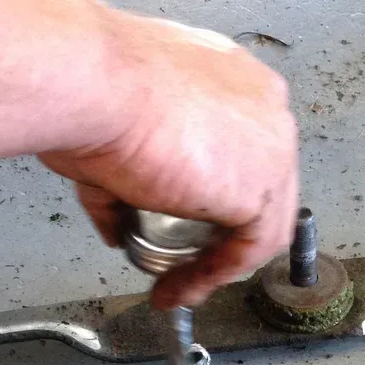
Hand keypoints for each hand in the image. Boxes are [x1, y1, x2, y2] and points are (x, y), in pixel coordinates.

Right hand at [42, 17, 298, 308]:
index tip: (180, 225)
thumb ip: (124, 182)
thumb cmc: (92, 88)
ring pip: (261, 222)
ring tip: (178, 285)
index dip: (213, 197)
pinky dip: (215, 275)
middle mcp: (261, 103)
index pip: (242, 151)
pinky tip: (181, 287)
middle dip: (221, 232)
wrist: (93, 84)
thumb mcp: (113, 134)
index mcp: (231, 77)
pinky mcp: (264, 184)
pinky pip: (250, 249)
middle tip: (182, 263)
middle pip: (259, 187)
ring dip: (218, 262)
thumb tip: (115, 225)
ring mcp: (272, 142)